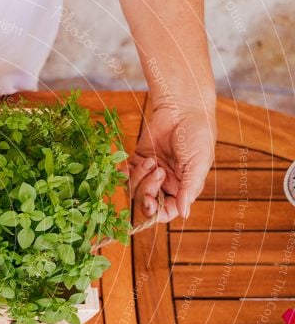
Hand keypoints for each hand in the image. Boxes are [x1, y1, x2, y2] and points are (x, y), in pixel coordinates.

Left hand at [129, 102, 215, 222]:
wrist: (183, 108)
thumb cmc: (197, 135)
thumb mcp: (198, 163)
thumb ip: (189, 189)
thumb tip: (184, 215)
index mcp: (182, 188)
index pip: (166, 211)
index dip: (156, 212)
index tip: (150, 202)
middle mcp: (165, 184)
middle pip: (146, 202)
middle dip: (147, 191)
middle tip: (158, 171)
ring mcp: (150, 172)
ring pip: (134, 189)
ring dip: (140, 177)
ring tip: (152, 160)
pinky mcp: (138, 159)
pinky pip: (125, 174)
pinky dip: (127, 170)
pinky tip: (138, 160)